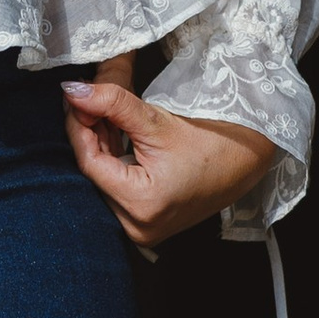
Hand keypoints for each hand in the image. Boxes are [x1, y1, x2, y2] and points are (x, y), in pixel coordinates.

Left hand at [62, 56, 278, 246]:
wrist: (245, 163)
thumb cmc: (211, 143)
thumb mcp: (157, 120)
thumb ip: (112, 103)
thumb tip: (73, 90)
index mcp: (141, 205)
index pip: (89, 162)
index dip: (78, 126)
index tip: (73, 97)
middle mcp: (136, 226)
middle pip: (94, 170)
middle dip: (87, 130)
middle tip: (83, 97)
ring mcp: (139, 227)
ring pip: (102, 176)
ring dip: (98, 141)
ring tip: (99, 108)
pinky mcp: (143, 220)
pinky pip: (115, 184)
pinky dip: (111, 156)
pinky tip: (111, 130)